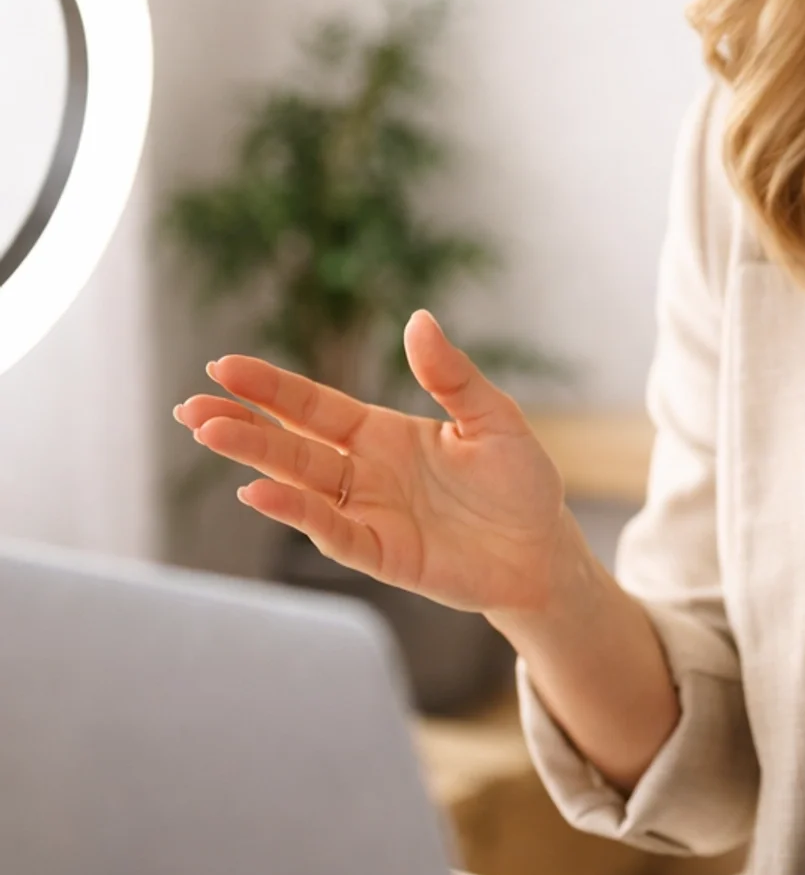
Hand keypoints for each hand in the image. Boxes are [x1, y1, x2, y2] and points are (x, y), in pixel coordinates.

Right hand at [173, 310, 566, 617]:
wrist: (544, 550)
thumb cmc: (518, 481)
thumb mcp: (492, 417)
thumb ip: (451, 376)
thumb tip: (418, 319)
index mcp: (380, 433)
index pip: (313, 406)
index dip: (270, 388)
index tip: (223, 366)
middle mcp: (363, 473)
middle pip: (291, 445)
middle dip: (242, 425)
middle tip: (191, 407)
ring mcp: (368, 515)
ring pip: (300, 485)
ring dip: (256, 462)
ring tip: (211, 434)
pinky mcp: (384, 555)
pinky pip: (335, 534)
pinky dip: (298, 514)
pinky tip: (261, 493)